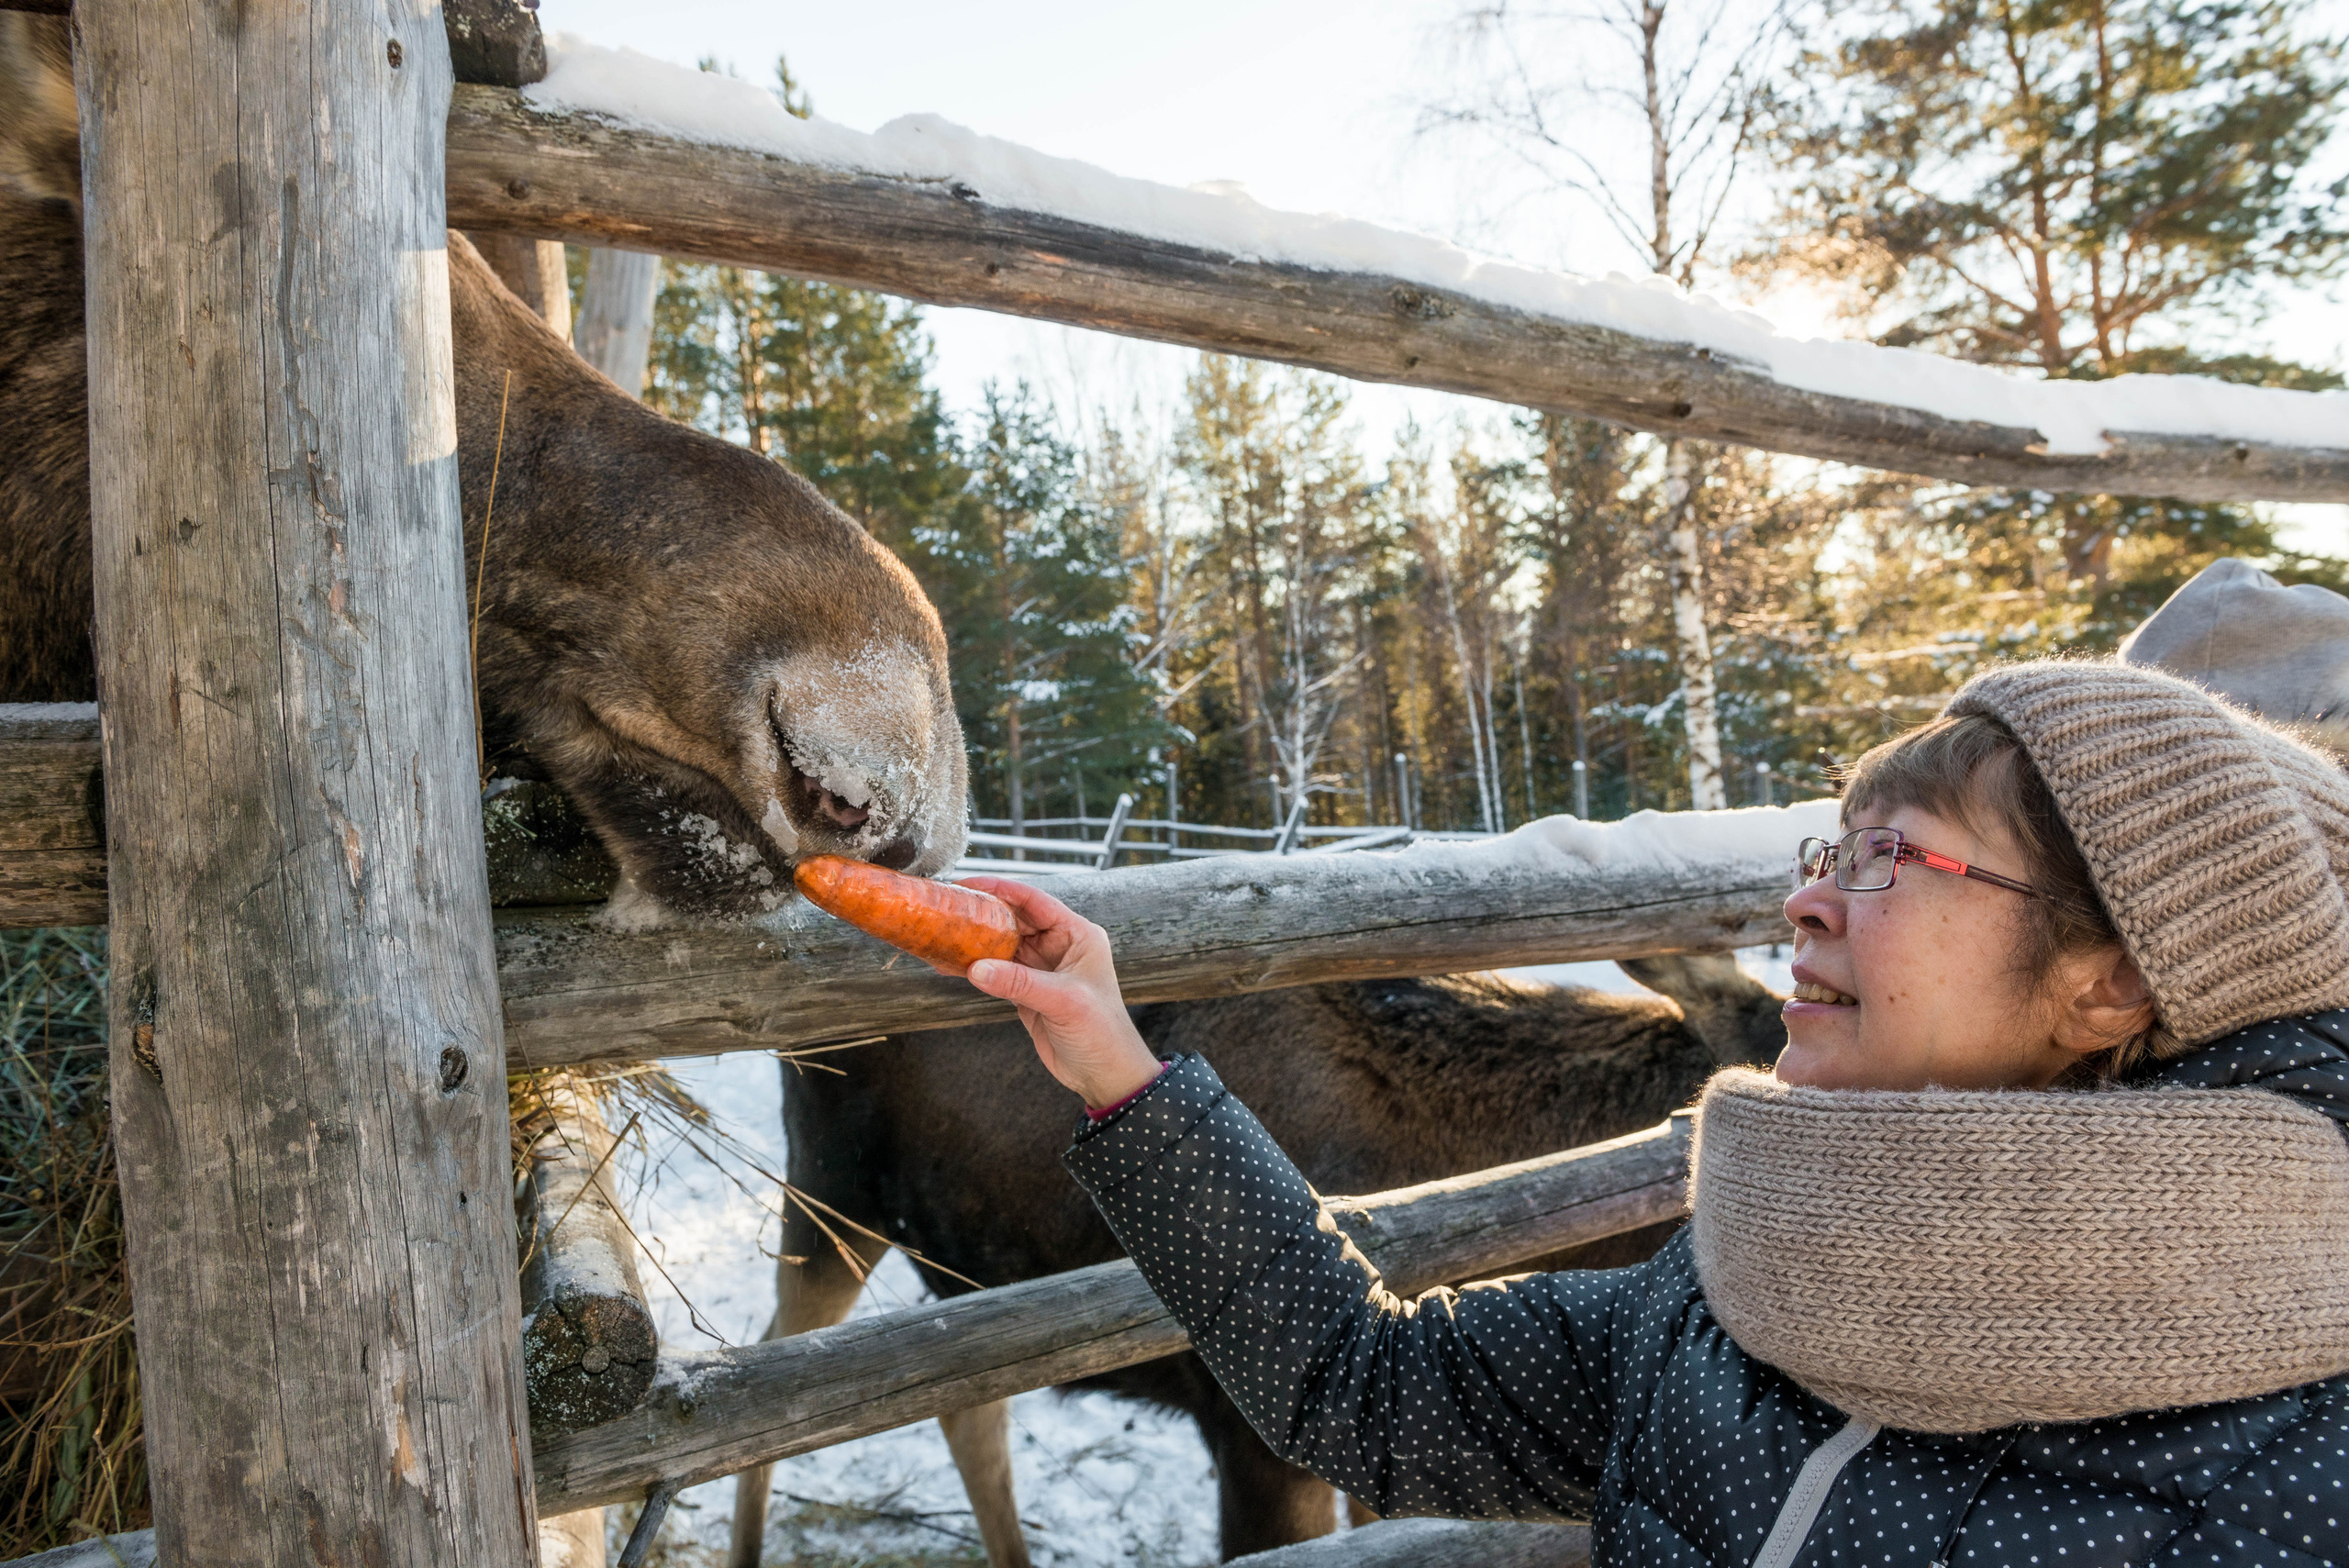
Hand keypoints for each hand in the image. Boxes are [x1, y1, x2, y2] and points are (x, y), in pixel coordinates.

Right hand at [956, 876, 1161, 1109]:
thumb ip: (1020, 983)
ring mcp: (1041, 969)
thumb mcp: (1064, 1001)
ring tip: (941, 935)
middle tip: (947, 908)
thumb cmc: (1102, 1032)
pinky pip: (996, 972)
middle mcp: (1059, 946)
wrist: (1105, 1074)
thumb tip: (977, 968)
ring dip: (974, 942)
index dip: (1001, 889)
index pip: (1035, 901)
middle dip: (982, 914)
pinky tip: (949, 966)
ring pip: (1001, 945)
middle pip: (1013, 920)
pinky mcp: (1027, 991)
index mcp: (1077, 935)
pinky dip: (974, 969)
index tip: (968, 883)